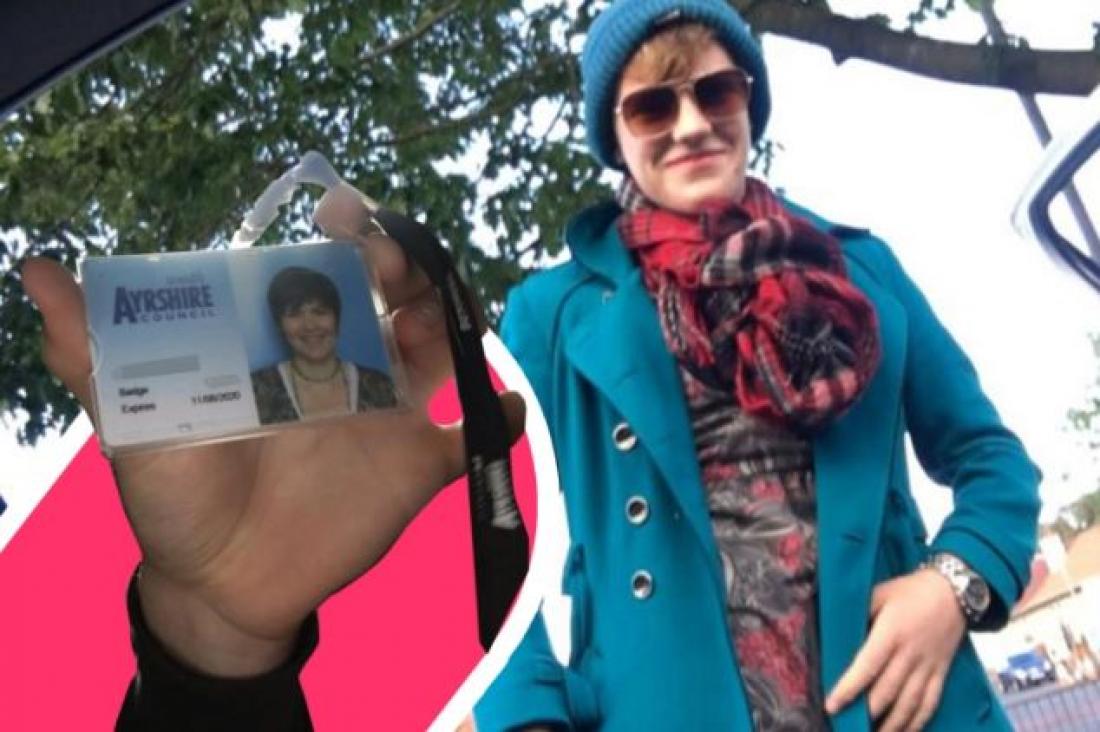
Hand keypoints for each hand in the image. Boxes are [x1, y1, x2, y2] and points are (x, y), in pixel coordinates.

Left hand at [21, 190, 522, 676]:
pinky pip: (470, 438)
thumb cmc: (175, 495)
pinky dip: (500, 418)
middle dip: (403, 262)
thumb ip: (97, 353)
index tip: (342, 212)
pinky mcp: (415, 467)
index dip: (342, 231)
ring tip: (433, 323)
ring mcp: (386, 412)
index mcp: (286, 340)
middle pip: (395, 292)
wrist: (219, 582)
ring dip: (452, 318)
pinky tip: (503, 409)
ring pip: (442, 346)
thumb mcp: (133, 422)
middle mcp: (344, 362)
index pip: (326, 265)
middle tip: (386, 262)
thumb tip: (40, 272)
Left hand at [825, 569, 965, 730]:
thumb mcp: (879, 593)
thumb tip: (836, 628)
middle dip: (866, 713)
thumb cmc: (910, 591)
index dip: (849, 688)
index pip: (867, 666)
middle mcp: (910, 655)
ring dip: (891, 725)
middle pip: (886, 691)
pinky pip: (930, 704)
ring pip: (908, 704)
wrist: (955, 591)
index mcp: (892, 633)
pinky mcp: (941, 674)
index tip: (832, 705)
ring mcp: (928, 667)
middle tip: (848, 726)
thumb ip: (858, 612)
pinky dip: (917, 723)